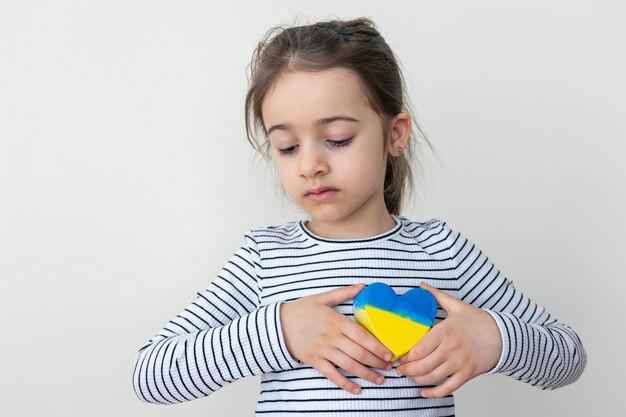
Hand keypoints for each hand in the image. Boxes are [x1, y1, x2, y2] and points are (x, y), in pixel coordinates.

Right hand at [280, 283, 393, 394]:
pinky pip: (332, 375)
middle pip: (359, 352)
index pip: (361, 335)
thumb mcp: (322, 298)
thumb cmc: (300, 310)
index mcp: (336, 321)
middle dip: (377, 362)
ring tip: (380, 379)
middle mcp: (332, 337)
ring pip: (349, 365)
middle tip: (390, 367)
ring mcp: (323, 350)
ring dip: (367, 374)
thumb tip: (363, 285)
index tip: (389, 353)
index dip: (377, 346)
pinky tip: (357, 390)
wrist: (277, 324)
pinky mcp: (315, 361)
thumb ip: (344, 293)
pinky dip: (345, 384)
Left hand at [396, 281, 501, 397]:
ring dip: (417, 380)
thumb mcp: (457, 306)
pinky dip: (434, 393)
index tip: (399, 356)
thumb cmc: (479, 321)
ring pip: (432, 377)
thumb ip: (437, 296)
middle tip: (399, 369)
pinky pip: (448, 388)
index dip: (407, 356)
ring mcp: (459, 363)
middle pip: (423, 365)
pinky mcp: (467, 374)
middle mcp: (451, 349)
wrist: (503, 336)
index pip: (420, 348)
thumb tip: (422, 285)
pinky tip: (424, 392)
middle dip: (407, 370)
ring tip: (409, 377)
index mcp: (445, 331)